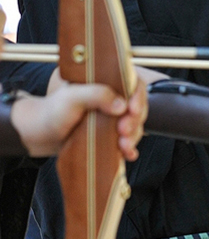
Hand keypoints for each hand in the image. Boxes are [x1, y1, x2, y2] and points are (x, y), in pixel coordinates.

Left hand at [10, 80, 147, 159]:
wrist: (39, 134)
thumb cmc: (52, 112)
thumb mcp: (71, 98)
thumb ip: (96, 94)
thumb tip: (121, 105)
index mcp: (106, 84)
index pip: (133, 84)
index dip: (139, 96)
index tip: (132, 109)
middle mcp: (113, 100)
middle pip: (138, 107)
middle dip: (135, 120)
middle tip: (124, 130)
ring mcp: (112, 119)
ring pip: (135, 126)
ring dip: (133, 137)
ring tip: (123, 146)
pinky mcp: (110, 136)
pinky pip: (127, 141)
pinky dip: (130, 149)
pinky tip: (128, 154)